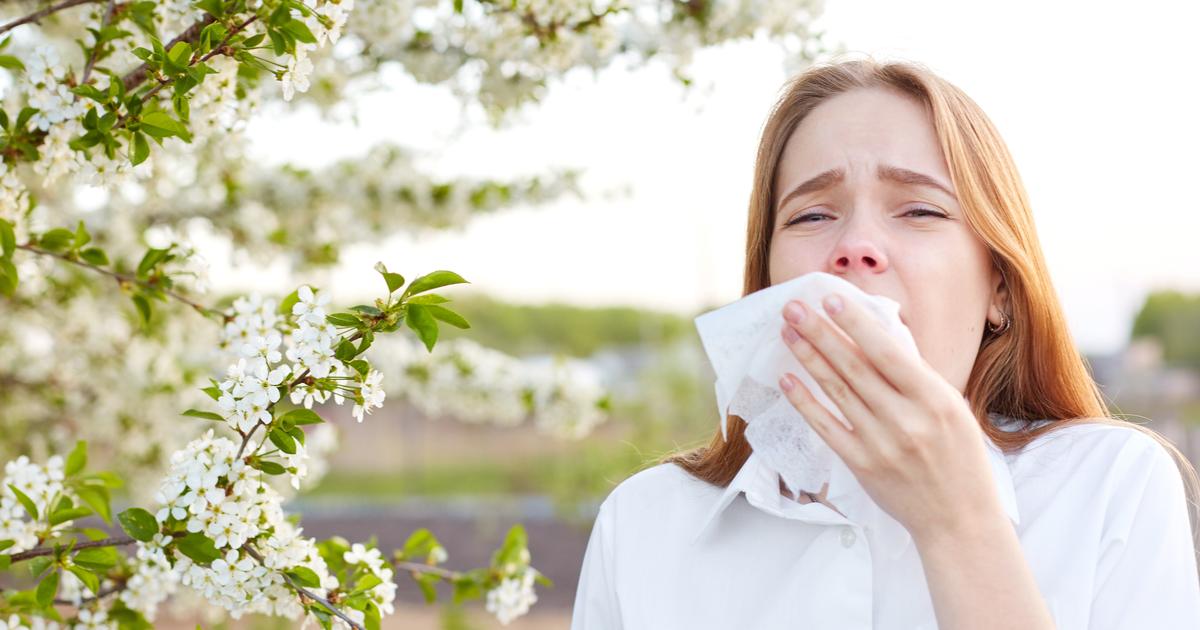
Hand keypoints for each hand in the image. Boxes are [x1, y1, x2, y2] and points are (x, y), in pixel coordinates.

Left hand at [777, 293, 1004, 540]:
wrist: (959, 518)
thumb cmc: (958, 456)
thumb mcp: (951, 408)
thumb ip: (915, 377)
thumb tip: (875, 336)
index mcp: (935, 399)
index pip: (888, 352)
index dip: (856, 324)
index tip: (830, 299)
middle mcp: (907, 420)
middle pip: (854, 367)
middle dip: (821, 332)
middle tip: (794, 307)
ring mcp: (881, 443)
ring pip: (837, 392)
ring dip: (808, 359)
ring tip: (788, 332)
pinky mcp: (862, 465)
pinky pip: (826, 427)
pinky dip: (805, 402)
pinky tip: (788, 380)